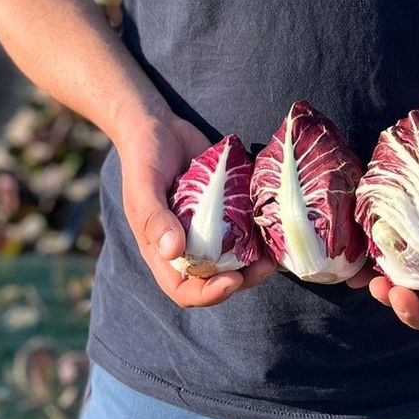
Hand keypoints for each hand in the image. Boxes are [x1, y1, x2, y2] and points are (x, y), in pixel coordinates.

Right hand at [117, 113, 278, 308]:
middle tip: (264, 267)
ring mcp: (208, 227)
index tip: (232, 279)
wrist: (159, 125)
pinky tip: (274, 224)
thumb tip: (174, 251)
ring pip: (235, 258)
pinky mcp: (225, 207)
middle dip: (242, 280)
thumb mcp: (144, 187)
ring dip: (256, 261)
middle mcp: (188, 244)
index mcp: (162, 249)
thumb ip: (155, 218)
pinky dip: (260, 232)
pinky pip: (244, 228)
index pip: (184, 289)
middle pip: (216, 279)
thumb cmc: (143, 158)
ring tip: (275, 253)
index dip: (208, 293)